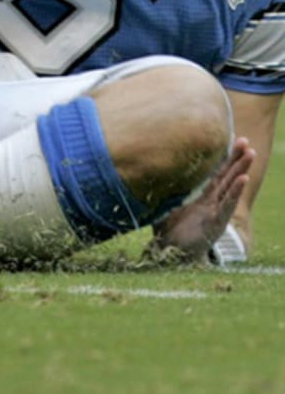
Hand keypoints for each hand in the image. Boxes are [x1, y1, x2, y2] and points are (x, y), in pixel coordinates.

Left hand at [150, 138, 253, 263]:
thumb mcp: (162, 199)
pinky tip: (244, 179)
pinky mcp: (215, 223)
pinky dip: (235, 191)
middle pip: (226, 175)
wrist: (169, 254)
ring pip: (231, 186)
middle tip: (245, 141)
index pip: (214, 172)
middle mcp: (210, 200)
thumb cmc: (167, 227)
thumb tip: (143, 161)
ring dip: (241, 169)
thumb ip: (160, 183)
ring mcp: (215, 211)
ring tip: (250, 154)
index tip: (228, 139)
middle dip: (236, 158)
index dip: (221, 157)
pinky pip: (227, 204)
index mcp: (199, 194)